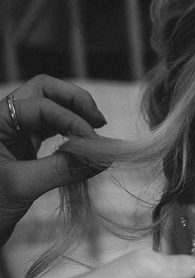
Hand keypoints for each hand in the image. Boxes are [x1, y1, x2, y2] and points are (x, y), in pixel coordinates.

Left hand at [0, 77, 107, 247]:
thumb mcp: (22, 186)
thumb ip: (63, 169)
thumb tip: (102, 158)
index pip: (41, 104)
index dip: (71, 119)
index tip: (94, 142)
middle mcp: (3, 118)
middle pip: (44, 90)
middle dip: (74, 101)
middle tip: (99, 122)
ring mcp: (11, 131)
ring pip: (48, 106)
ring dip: (73, 115)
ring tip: (94, 133)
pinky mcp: (19, 146)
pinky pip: (48, 128)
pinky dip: (67, 132)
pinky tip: (82, 144)